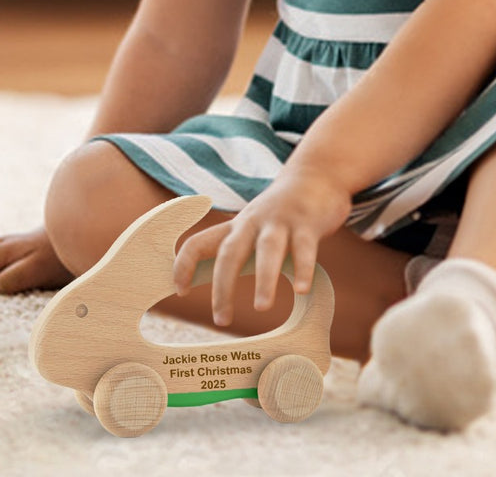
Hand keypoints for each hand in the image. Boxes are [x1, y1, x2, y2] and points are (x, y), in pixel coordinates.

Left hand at [172, 168, 350, 327]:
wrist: (315, 176)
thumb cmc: (280, 212)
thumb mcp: (252, 227)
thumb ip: (238, 251)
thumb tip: (214, 287)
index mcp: (236, 227)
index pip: (199, 242)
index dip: (184, 265)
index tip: (180, 291)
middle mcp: (253, 222)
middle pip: (230, 252)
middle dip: (223, 286)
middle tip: (221, 320)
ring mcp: (281, 221)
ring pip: (268, 249)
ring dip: (264, 278)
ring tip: (261, 307)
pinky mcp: (308, 223)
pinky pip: (304, 248)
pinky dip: (302, 269)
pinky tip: (302, 290)